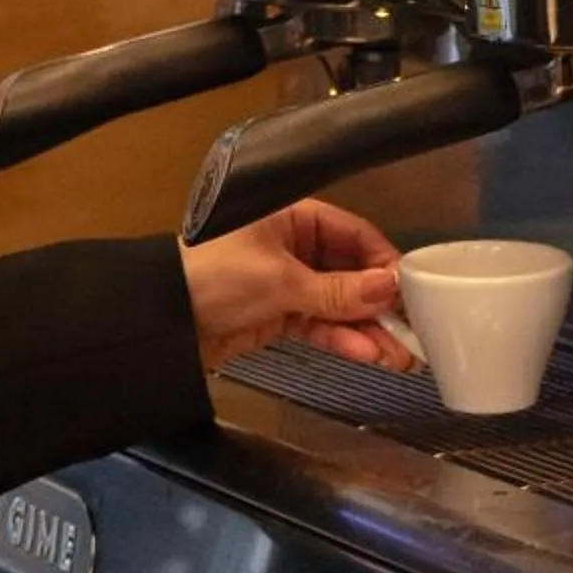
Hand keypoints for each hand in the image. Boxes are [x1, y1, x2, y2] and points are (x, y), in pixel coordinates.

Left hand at [180, 201, 416, 372]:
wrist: (161, 320)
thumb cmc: (210, 276)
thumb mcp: (279, 280)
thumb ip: (337, 290)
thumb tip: (388, 288)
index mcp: (293, 218)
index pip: (354, 234)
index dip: (383, 263)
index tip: (410, 290)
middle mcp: (294, 246)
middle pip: (352, 273)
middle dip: (380, 305)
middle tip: (411, 332)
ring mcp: (288, 282)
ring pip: (339, 305)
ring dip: (367, 329)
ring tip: (398, 355)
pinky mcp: (279, 314)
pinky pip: (320, 325)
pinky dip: (341, 339)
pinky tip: (365, 353)